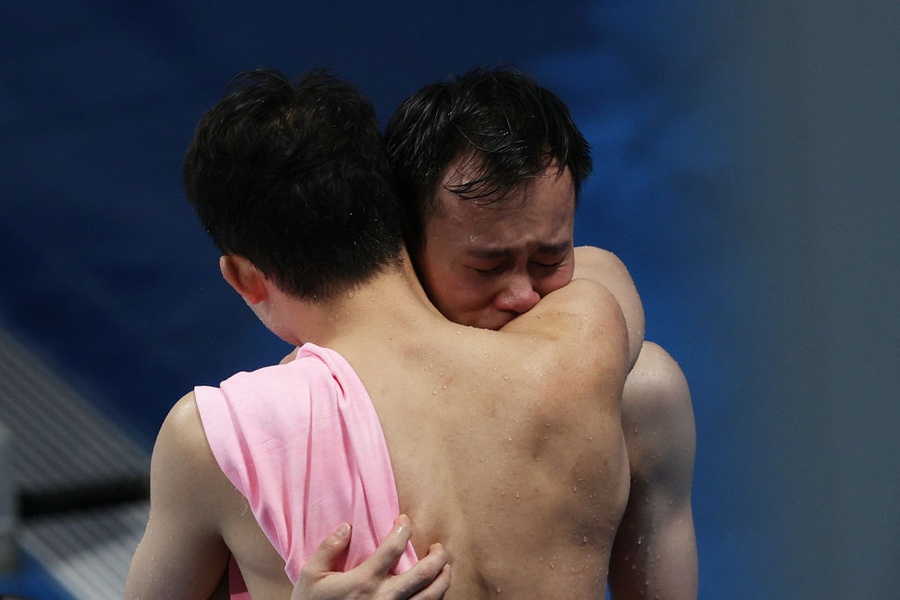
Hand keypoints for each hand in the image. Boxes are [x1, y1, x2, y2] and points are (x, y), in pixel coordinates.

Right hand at [294, 515, 449, 599]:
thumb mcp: (310, 575)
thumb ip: (328, 548)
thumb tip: (347, 527)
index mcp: (363, 581)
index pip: (394, 548)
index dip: (404, 529)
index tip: (404, 520)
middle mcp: (383, 598)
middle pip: (424, 574)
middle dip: (438, 556)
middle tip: (438, 547)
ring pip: (431, 597)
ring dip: (443, 579)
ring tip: (444, 568)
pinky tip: (434, 591)